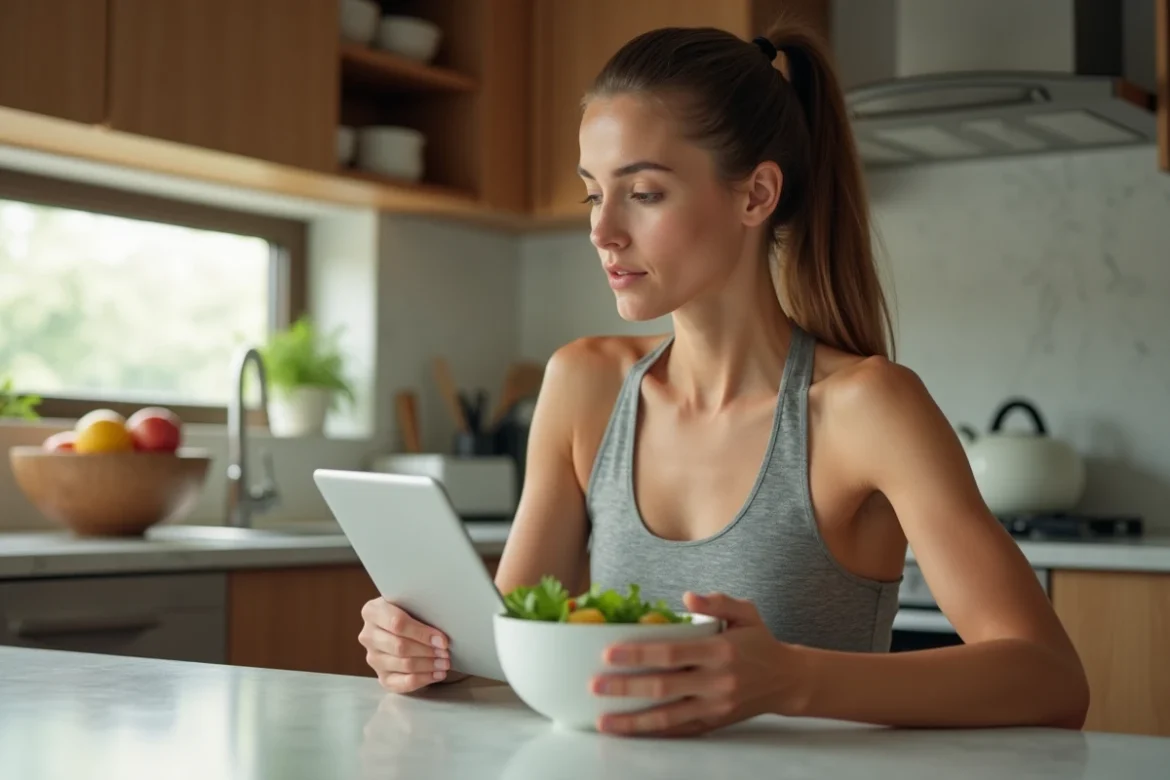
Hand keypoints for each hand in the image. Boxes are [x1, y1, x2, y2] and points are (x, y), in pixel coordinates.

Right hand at [359, 598, 457, 692]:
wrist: (402, 626)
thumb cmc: (411, 612)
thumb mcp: (412, 602)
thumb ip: (421, 609)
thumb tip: (442, 629)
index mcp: (372, 611)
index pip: (397, 623)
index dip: (422, 633)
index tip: (442, 639)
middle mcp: (368, 635)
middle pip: (400, 647)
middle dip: (427, 651)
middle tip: (445, 652)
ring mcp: (373, 658)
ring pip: (403, 665)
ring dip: (428, 665)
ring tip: (444, 663)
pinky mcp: (382, 676)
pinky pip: (402, 683)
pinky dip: (423, 679)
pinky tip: (436, 674)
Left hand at [590, 591, 798, 735]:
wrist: (787, 680)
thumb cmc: (759, 641)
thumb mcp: (745, 612)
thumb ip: (716, 602)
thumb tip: (687, 598)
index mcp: (720, 652)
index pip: (672, 654)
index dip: (639, 655)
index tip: (609, 654)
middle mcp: (716, 682)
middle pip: (664, 688)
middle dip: (626, 688)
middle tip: (594, 686)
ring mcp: (715, 707)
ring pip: (668, 718)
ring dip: (633, 721)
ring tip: (603, 721)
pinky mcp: (714, 724)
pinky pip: (679, 731)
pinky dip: (653, 733)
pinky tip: (630, 731)